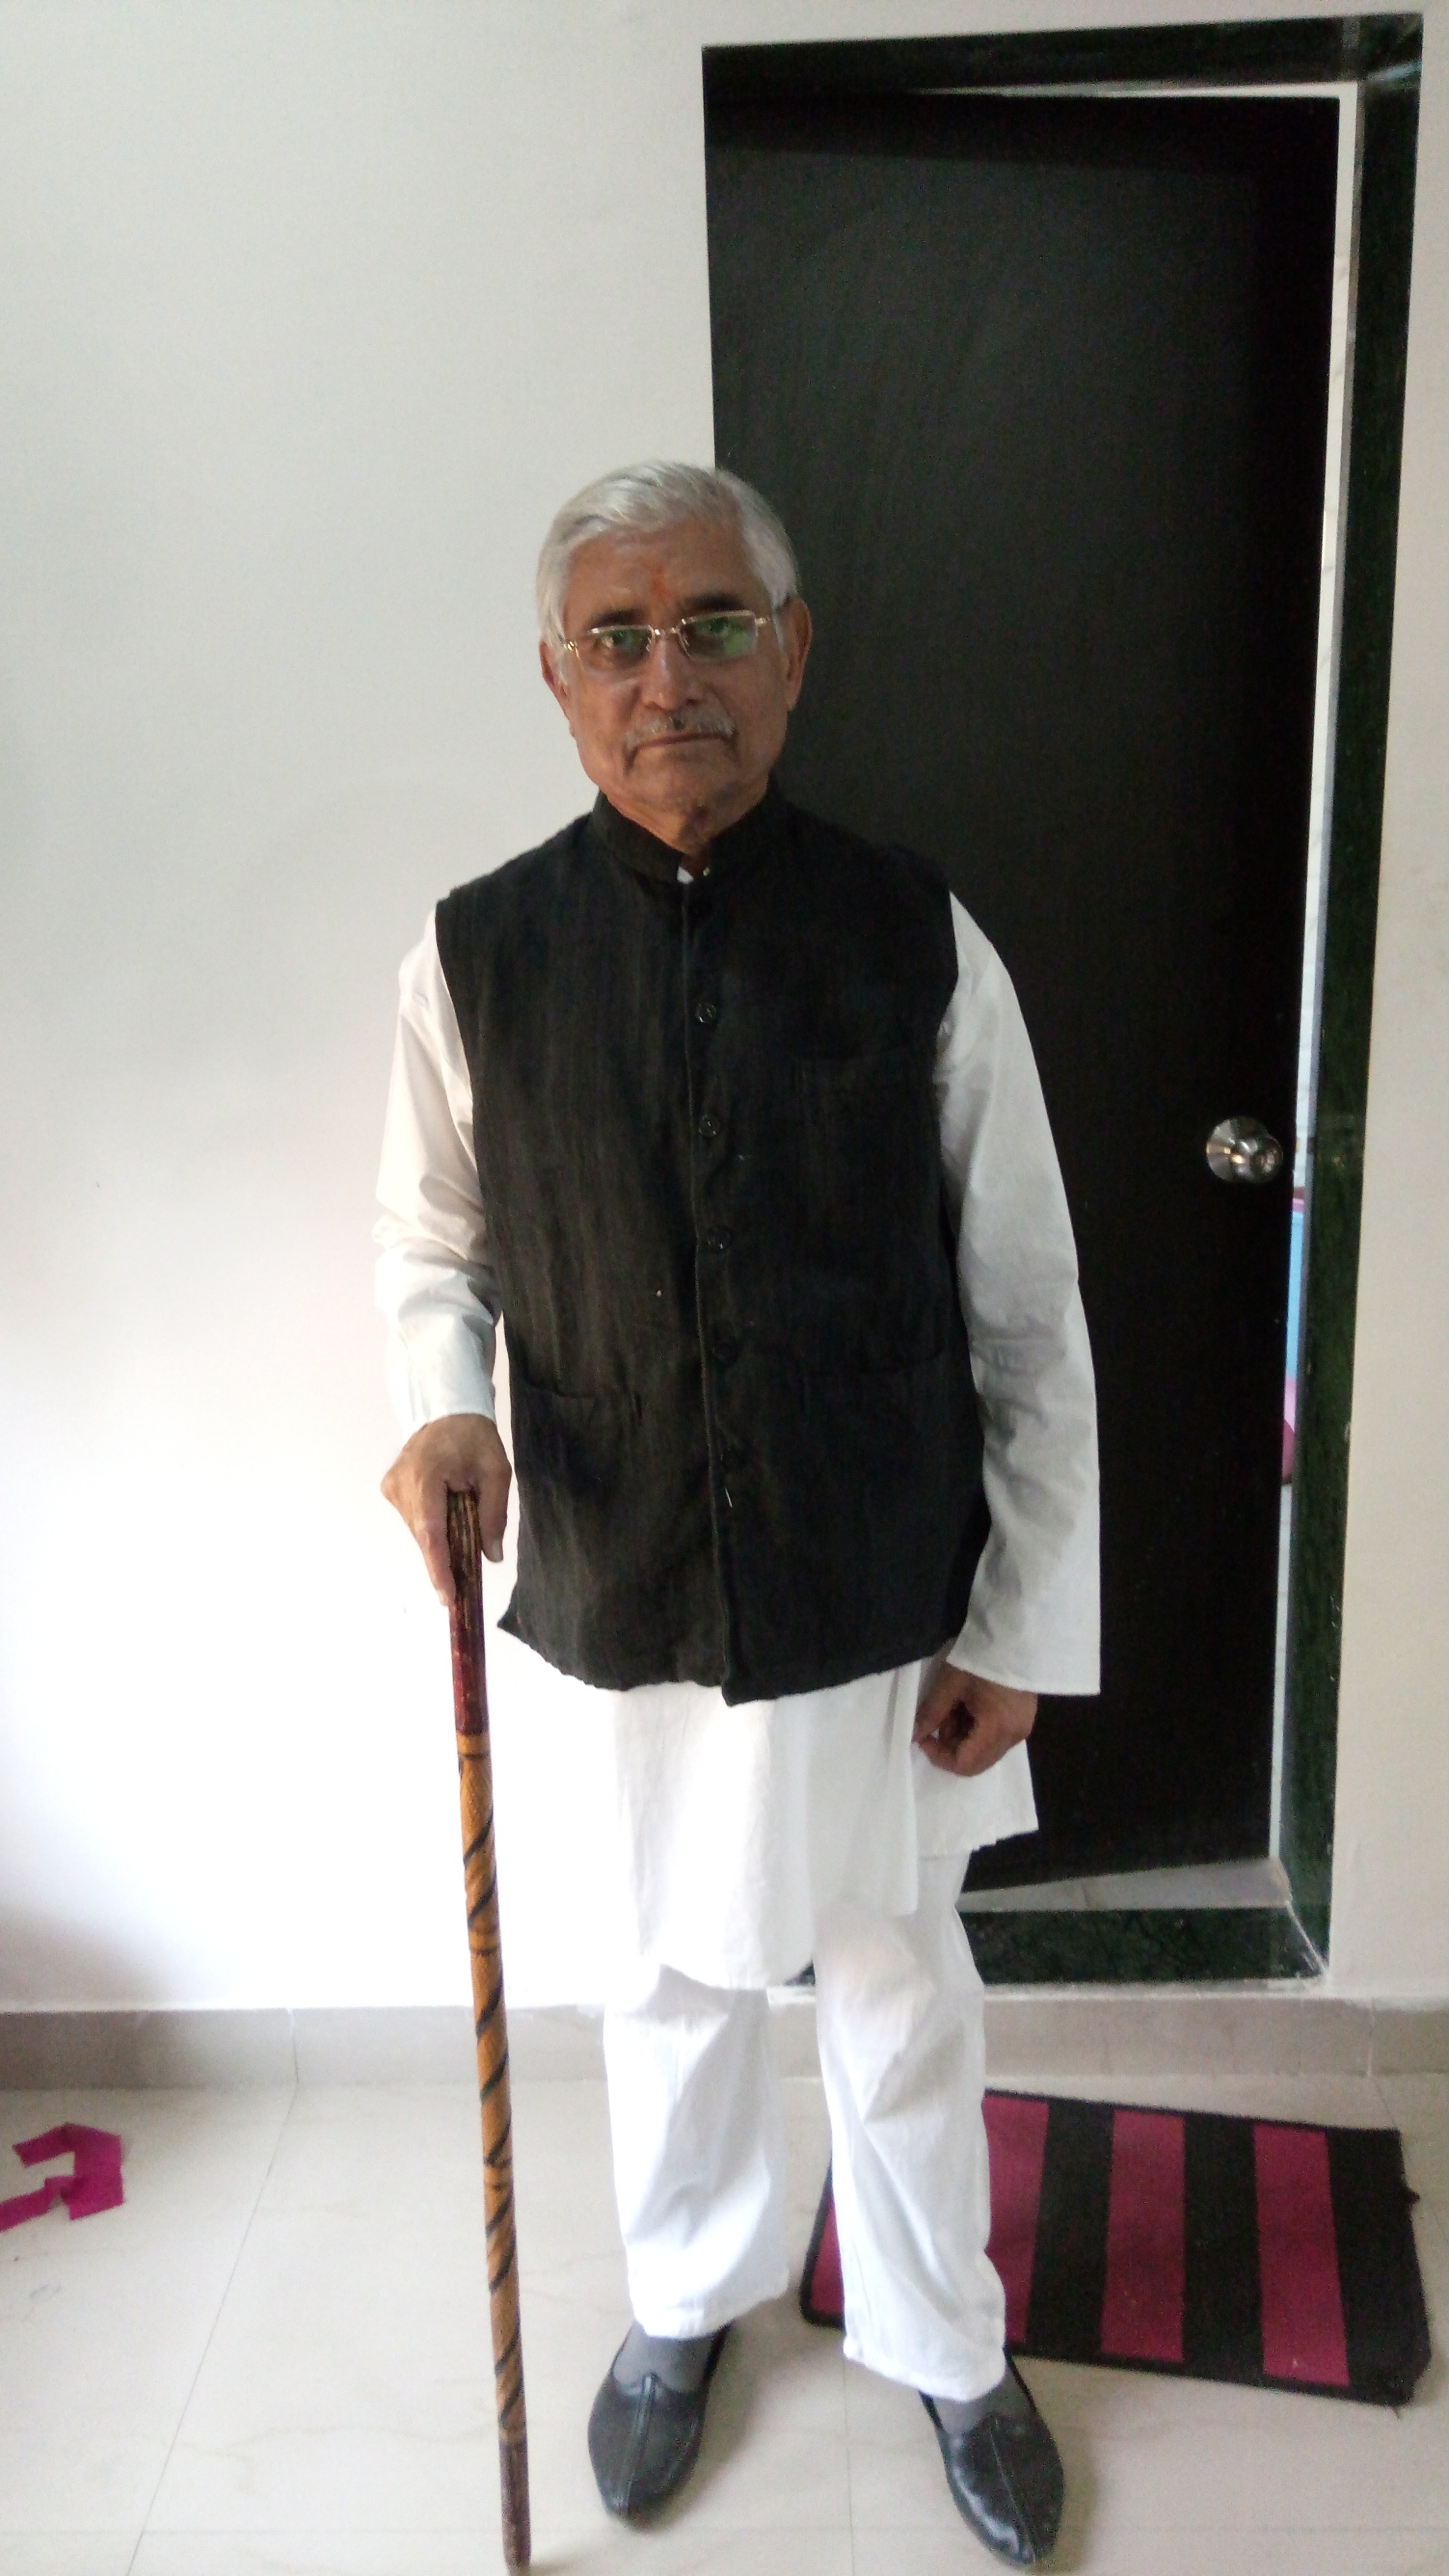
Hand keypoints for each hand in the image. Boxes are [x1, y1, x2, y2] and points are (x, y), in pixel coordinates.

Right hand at [380, 1413, 512, 1606]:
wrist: (448, 1408)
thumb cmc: (474, 1437)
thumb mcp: (496, 1472)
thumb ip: (494, 1515)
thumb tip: (491, 1555)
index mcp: (425, 1476)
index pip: (431, 1532)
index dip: (439, 1568)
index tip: (448, 1597)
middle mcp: (400, 1484)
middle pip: (425, 1535)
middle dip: (445, 1559)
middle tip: (465, 1582)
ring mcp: (392, 1487)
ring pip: (419, 1530)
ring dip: (440, 1540)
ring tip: (463, 1532)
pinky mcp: (391, 1488)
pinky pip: (414, 1519)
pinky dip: (432, 1526)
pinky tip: (448, 1515)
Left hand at [912, 1664, 1037, 1777]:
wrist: (1013, 1635)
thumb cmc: (979, 1658)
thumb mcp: (949, 1684)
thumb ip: (931, 1714)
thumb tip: (913, 1736)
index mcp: (996, 1729)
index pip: (964, 1764)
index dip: (938, 1755)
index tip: (925, 1735)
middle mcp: (1013, 1737)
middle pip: (977, 1763)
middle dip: (951, 1747)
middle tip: (941, 1718)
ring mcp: (1021, 1729)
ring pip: (986, 1751)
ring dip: (964, 1737)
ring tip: (956, 1706)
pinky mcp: (1023, 1720)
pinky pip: (996, 1738)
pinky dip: (977, 1730)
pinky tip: (970, 1705)